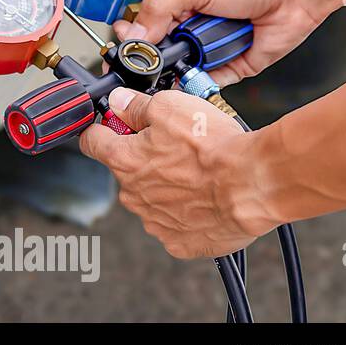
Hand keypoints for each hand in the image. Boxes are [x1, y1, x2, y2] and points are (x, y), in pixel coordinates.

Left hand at [79, 88, 278, 258]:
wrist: (253, 184)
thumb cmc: (214, 147)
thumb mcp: (170, 106)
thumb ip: (136, 105)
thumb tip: (119, 102)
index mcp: (123, 160)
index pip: (91, 142)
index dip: (102, 129)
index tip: (111, 126)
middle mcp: (132, 194)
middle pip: (126, 170)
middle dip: (145, 158)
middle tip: (176, 148)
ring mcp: (154, 222)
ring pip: (152, 198)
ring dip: (167, 186)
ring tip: (199, 174)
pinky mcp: (179, 242)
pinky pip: (175, 224)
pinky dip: (187, 213)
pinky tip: (206, 199)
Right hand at [114, 0, 328, 85]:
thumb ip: (161, 7)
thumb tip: (133, 33)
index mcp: (177, 10)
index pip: (142, 30)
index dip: (130, 41)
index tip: (120, 49)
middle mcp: (190, 33)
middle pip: (157, 56)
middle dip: (149, 61)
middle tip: (142, 63)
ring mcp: (209, 53)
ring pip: (179, 73)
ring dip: (173, 74)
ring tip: (168, 70)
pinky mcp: (230, 70)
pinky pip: (206, 84)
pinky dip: (198, 85)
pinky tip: (189, 82)